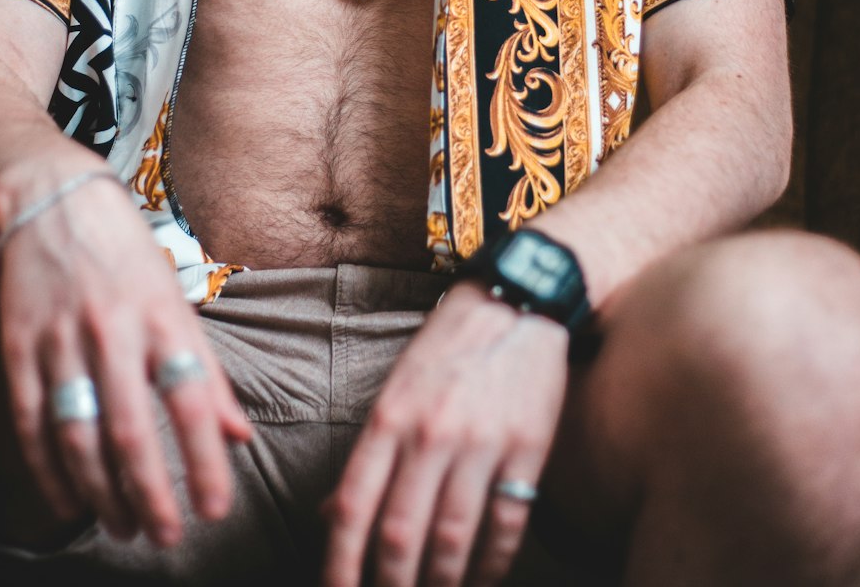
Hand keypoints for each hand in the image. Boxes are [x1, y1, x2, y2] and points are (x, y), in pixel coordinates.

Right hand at [0, 174, 251, 545]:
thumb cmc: (127, 252)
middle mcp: (114, 331)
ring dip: (101, 492)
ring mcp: (61, 340)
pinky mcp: (19, 347)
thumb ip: (208, 369)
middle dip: (151, 493)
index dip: (208, 460)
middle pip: (131, 431)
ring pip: (78, 436)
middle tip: (167, 534)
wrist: (53, 199)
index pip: (193, 401)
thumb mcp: (176, 301)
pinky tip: (68, 499)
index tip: (219, 506)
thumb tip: (240, 433)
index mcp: (163, 318)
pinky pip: (30, 422)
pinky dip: (49, 470)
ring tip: (124, 525)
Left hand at [322, 281, 568, 586]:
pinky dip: (493, 564)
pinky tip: (483, 578)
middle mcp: (430, 433)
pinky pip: (506, 523)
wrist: (515, 301)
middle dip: (390, 586)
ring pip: (452, 538)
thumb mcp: (397, 389)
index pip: (354, 507)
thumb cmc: (448, 347)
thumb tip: (332, 515)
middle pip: (400, 534)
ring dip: (441, 582)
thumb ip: (369, 454)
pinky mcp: (527, 448)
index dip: (340, 565)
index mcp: (390, 416)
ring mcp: (481, 442)